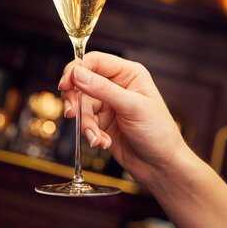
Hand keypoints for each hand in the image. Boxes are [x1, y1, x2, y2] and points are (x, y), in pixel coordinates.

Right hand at [57, 51, 194, 185]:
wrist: (161, 166)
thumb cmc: (158, 133)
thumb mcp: (131, 107)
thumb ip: (102, 89)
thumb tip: (77, 73)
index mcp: (128, 74)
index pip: (94, 61)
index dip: (76, 70)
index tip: (65, 85)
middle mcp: (117, 86)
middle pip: (82, 83)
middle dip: (76, 101)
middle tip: (72, 113)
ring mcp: (108, 105)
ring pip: (82, 106)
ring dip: (86, 124)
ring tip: (98, 137)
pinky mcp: (102, 123)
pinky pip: (85, 123)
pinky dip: (91, 134)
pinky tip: (103, 143)